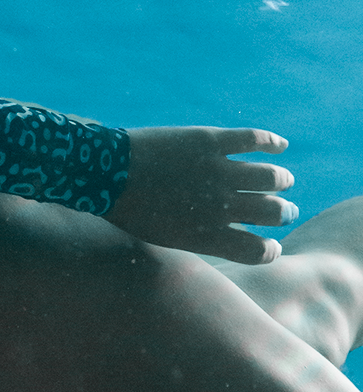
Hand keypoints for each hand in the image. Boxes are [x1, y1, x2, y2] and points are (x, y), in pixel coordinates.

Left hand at [106, 126, 296, 263]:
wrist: (106, 174)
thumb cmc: (131, 212)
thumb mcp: (165, 238)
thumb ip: (199, 238)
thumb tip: (227, 234)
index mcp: (206, 236)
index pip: (257, 251)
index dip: (271, 251)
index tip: (273, 247)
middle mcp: (219, 207)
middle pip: (273, 213)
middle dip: (284, 213)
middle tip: (286, 212)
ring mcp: (218, 172)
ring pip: (270, 177)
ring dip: (282, 180)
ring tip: (283, 181)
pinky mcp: (211, 141)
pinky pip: (254, 140)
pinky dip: (273, 143)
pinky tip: (280, 147)